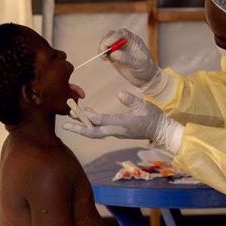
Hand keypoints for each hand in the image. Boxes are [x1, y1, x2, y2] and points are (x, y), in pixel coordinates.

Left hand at [62, 92, 182, 151]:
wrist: (160, 131)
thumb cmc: (153, 117)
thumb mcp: (144, 106)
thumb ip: (132, 100)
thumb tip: (120, 93)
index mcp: (122, 124)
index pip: (101, 121)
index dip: (88, 117)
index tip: (77, 112)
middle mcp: (116, 130)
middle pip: (93, 132)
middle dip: (79, 128)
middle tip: (65, 124)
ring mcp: (115, 132)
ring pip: (95, 132)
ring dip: (82, 126)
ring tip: (71, 116)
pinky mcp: (116, 131)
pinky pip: (100, 129)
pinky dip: (91, 124)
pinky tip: (86, 114)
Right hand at [99, 29, 161, 89]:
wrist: (144, 78)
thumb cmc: (145, 68)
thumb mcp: (138, 64)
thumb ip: (126, 58)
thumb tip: (114, 54)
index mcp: (133, 39)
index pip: (122, 33)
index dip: (114, 36)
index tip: (109, 43)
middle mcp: (124, 41)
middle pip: (111, 35)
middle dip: (105, 41)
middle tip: (103, 51)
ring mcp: (118, 48)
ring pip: (106, 42)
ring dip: (102, 48)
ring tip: (104, 57)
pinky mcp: (113, 55)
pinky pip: (105, 51)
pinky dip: (102, 54)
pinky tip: (104, 59)